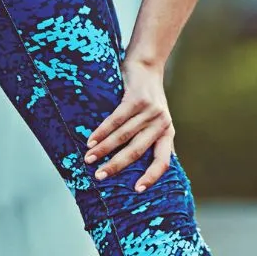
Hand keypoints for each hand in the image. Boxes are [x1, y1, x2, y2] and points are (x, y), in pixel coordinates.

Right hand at [84, 58, 173, 192]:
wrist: (147, 67)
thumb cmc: (148, 100)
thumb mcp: (157, 121)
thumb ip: (154, 142)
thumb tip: (152, 170)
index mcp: (167, 133)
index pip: (164, 160)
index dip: (152, 176)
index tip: (137, 190)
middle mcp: (161, 123)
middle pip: (137, 151)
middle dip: (116, 165)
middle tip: (99, 177)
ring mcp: (150, 110)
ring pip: (124, 136)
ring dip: (103, 149)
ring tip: (89, 159)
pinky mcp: (137, 98)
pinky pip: (117, 119)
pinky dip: (102, 131)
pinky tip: (91, 140)